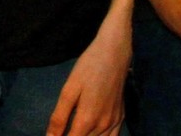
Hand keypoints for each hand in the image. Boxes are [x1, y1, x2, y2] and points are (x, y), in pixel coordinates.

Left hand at [46, 0, 130, 135]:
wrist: (114, 53)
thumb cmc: (88, 67)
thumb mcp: (69, 89)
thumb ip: (59, 117)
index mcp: (87, 120)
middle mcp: (102, 127)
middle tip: (62, 128)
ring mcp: (114, 124)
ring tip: (75, 129)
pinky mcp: (121, 118)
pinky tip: (92, 133)